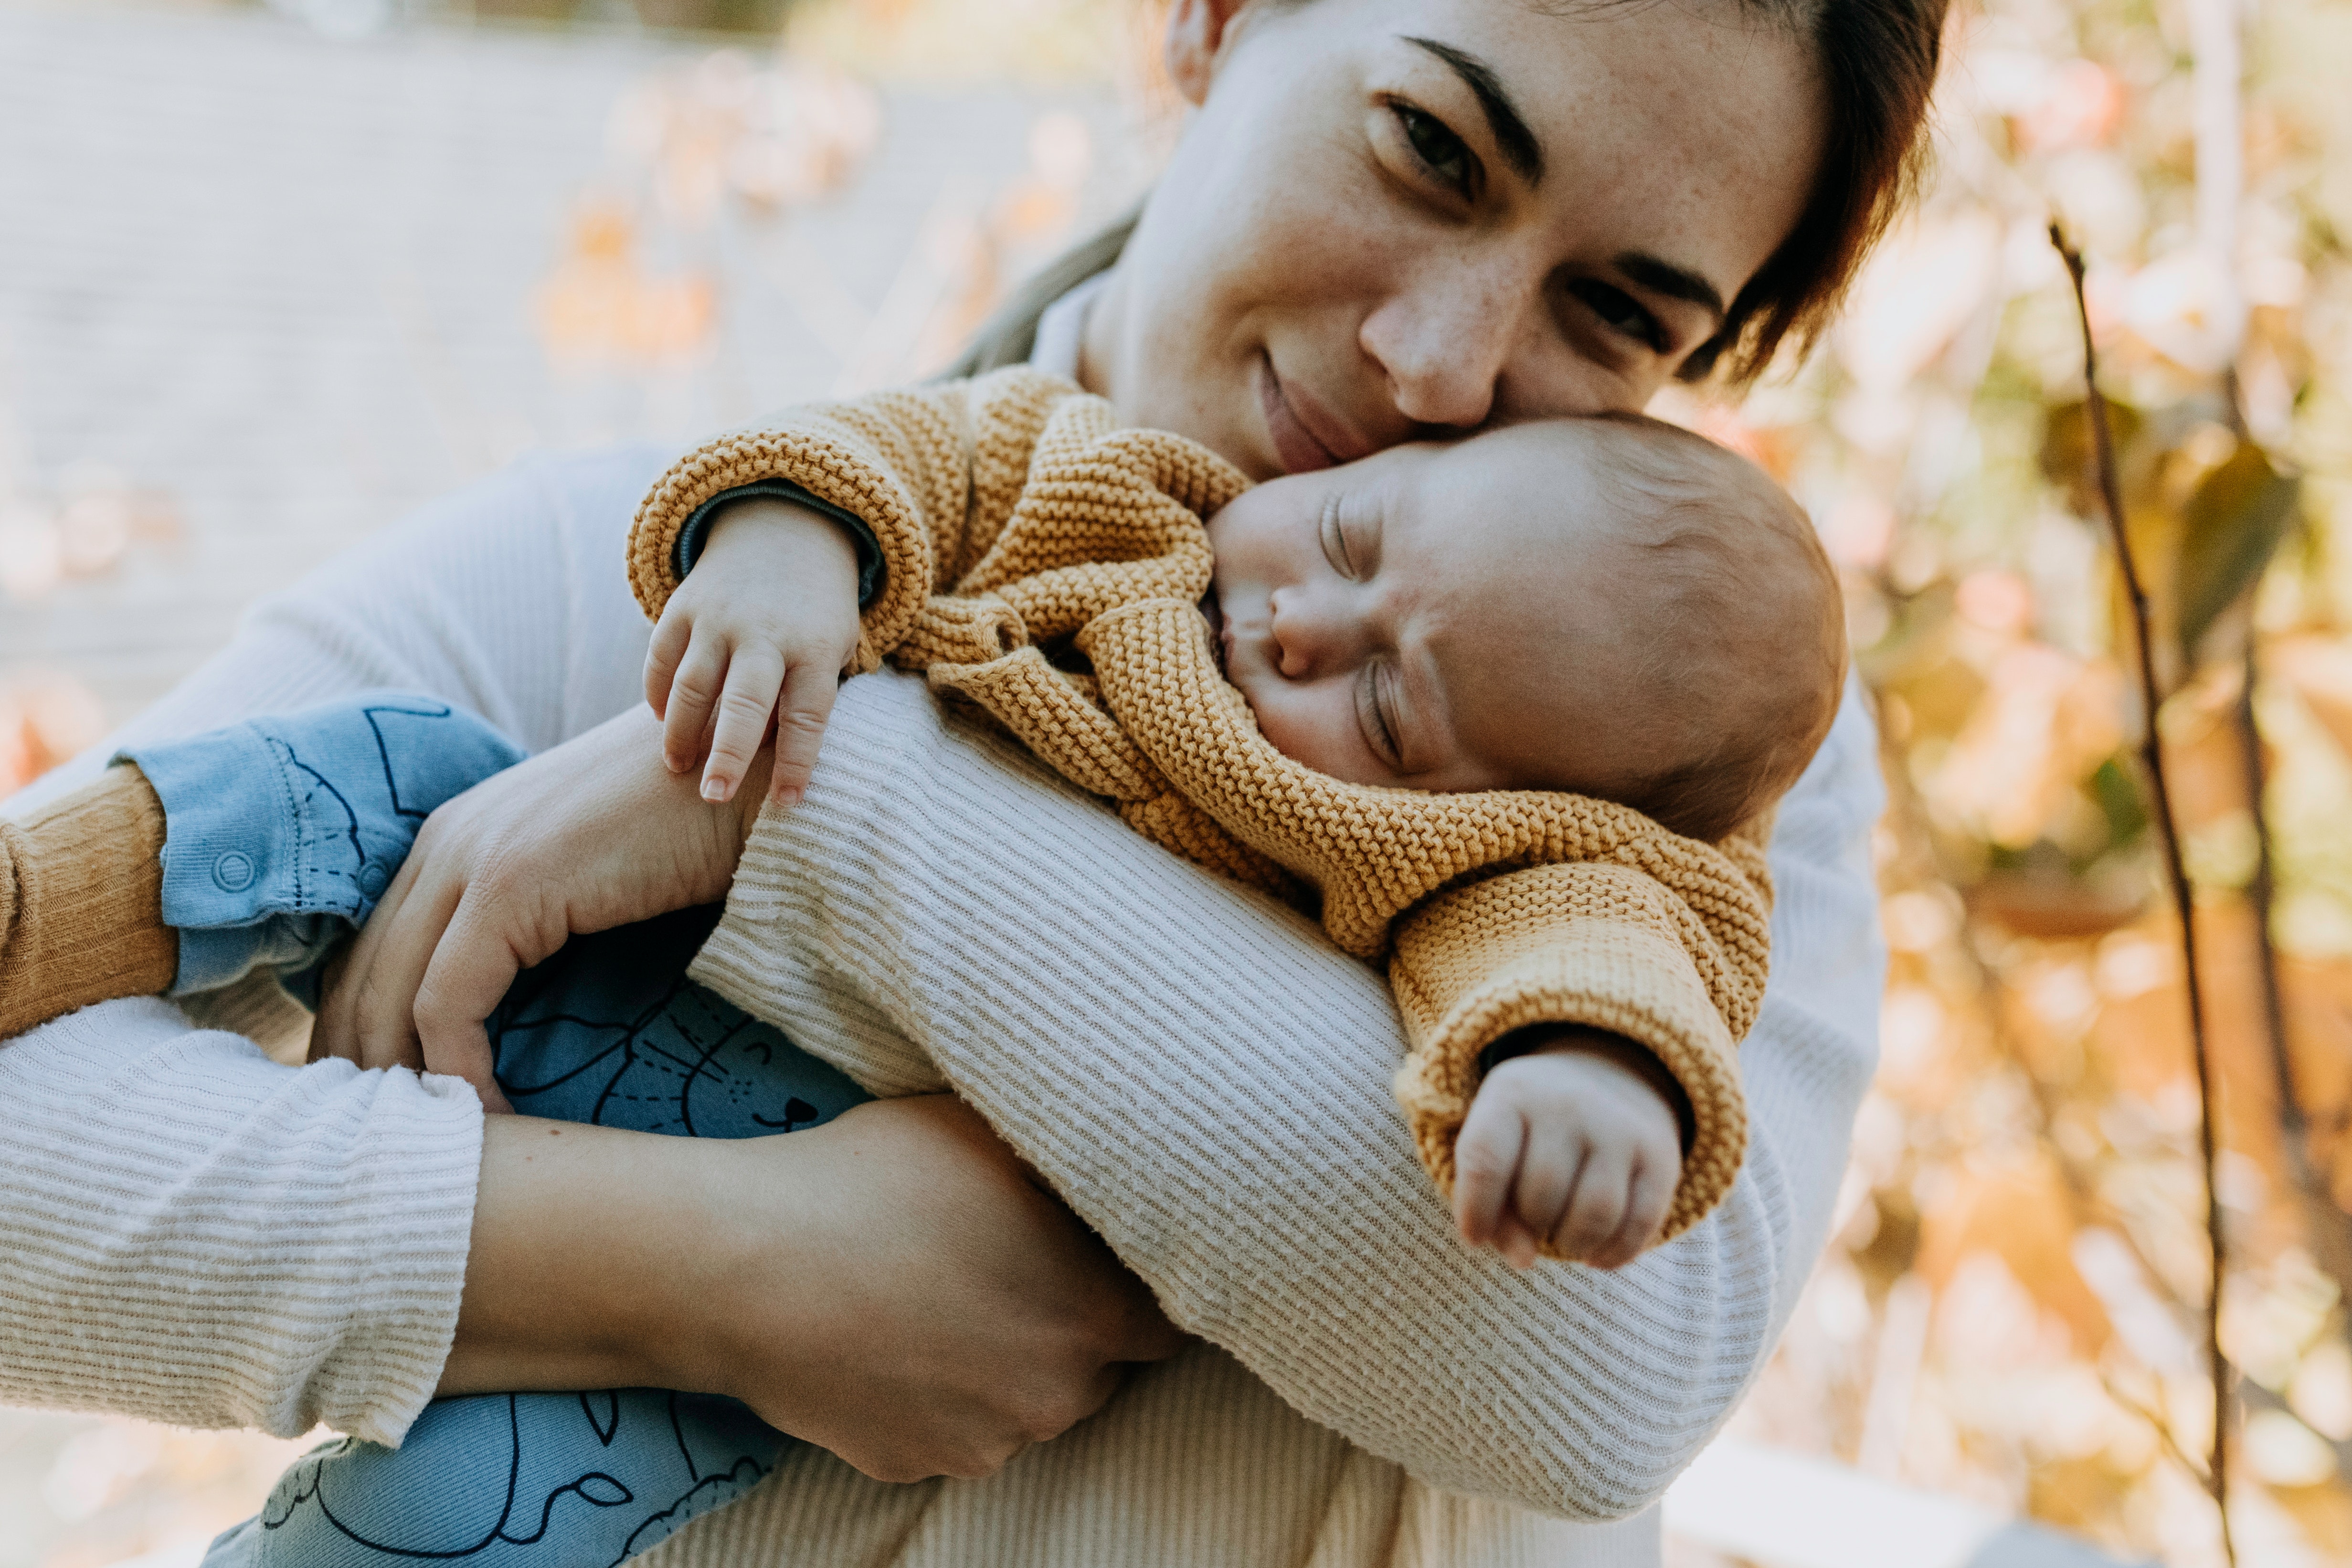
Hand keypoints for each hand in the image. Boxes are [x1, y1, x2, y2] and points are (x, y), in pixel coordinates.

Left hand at [310, 705, 768, 1109]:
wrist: (753, 770)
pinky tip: (488, 1119)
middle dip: (361, 1068)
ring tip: (428, 1151)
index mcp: (457, 834)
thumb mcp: (591, 872)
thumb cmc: (696, 828)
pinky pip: (449, 1003)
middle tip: (383, 1151)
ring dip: (403, 1082)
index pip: (370, 950)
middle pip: (362, 975)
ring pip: (390, 996)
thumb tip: (524, 1006)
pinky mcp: (509, 885)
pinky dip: (457, 1072)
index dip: (361, 1032)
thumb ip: (542, 915)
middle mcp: (446, 838)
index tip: (383, 1107)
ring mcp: (472, 856)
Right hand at [442, 1097, 1187, 1482]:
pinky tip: (892, 1331)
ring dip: (1002, 1360)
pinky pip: (950, 1426)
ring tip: (938, 1291)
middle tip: (1011, 1261)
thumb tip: (1115, 1157)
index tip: (1115, 1258)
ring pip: (1022, 1400)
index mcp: (1093, 1316)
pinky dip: (935, 1391)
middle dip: (1069, 1322)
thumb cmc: (874, 1179)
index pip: (1170, 1325)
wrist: (744, 1263)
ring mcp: (980, 1441)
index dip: (1145, 1287)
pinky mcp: (909, 1462)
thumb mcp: (991, 1134)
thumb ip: (1069, 1164)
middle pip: (1097, 1367)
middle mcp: (1054, 1396)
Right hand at [644, 497, 863, 809]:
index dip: (797, 763)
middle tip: (712, 797)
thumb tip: (784, 763)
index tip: (787, 804)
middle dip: (727, 755)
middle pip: (743, 703)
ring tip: (676, 767)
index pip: (807, 716)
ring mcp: (719, 617)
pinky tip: (659, 722)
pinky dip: (656, 692)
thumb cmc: (818, 613)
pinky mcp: (684, 605)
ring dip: (680, 732)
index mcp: (815, 648)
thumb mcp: (837, 646)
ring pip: (691, 684)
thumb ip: (812, 697)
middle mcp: (765, 633)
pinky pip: (661, 656)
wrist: (790, 528)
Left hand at [1451, 1035, 1682, 1269]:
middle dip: (1531, 1223)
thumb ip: (1490, 1208)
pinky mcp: (1660, 1157)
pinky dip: (1612, 1254)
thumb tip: (1525, 1260)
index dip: (1475, 1211)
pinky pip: (1639, 1226)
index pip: (1485, 1160)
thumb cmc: (1531, 1131)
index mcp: (1512, 1093)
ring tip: (1563, 1235)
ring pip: (1593, 1216)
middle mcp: (1568, 1103)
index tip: (1474, 1238)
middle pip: (1541, 1195)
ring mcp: (1620, 1127)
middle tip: (1534, 1218)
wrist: (1608, 1076)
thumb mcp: (1496, 1147)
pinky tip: (1595, 1253)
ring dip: (1571, 1244)